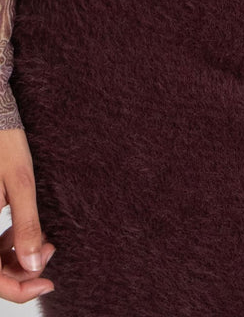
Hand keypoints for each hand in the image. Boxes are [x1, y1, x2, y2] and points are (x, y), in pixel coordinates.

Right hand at [0, 127, 55, 301]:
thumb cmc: (4, 141)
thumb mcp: (21, 182)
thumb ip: (26, 225)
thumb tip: (35, 265)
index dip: (18, 290)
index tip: (48, 282)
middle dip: (21, 272)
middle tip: (50, 251)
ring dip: (13, 260)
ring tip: (43, 241)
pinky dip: (4, 246)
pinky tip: (22, 233)